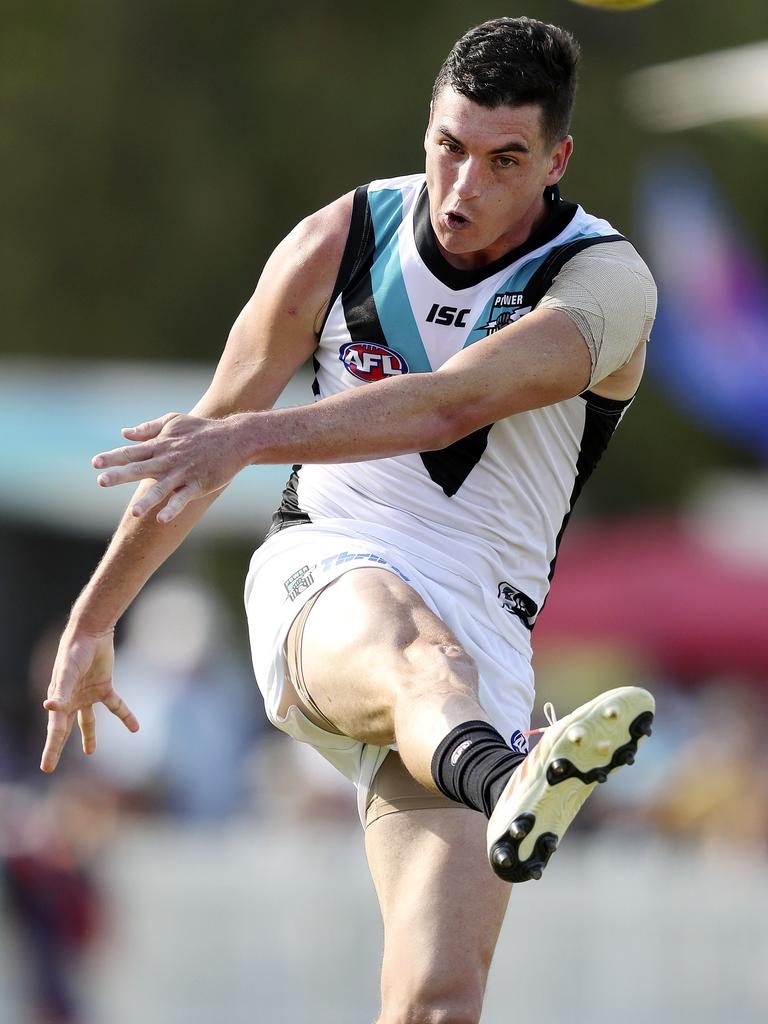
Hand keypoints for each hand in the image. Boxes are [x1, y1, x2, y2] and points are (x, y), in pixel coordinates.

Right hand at [40, 628, 138, 772]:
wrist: (90, 634)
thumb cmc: (73, 652)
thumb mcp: (67, 672)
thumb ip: (61, 691)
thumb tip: (50, 708)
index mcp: (59, 700)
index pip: (55, 731)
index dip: (51, 750)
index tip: (46, 768)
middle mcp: (72, 700)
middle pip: (65, 729)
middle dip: (58, 748)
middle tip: (49, 768)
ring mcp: (88, 695)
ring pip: (88, 721)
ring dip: (89, 736)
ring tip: (90, 752)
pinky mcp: (104, 687)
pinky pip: (116, 706)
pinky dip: (125, 716)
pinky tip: (135, 728)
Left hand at [92, 412, 247, 522]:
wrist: (235, 438)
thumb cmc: (201, 430)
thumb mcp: (173, 421)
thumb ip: (148, 429)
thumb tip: (124, 433)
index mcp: (160, 445)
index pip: (132, 452)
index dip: (113, 457)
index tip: (95, 463)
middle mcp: (168, 459)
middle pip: (140, 468)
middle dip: (120, 474)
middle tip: (101, 481)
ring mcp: (183, 473)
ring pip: (162, 488)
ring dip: (147, 499)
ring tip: (134, 513)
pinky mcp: (198, 484)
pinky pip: (183, 498)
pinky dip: (173, 508)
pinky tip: (161, 519)